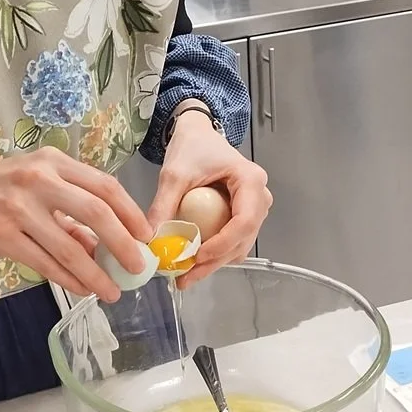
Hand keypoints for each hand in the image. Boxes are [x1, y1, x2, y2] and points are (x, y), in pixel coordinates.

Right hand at [0, 148, 152, 301]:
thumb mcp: (30, 183)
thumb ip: (65, 209)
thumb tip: (100, 243)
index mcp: (51, 162)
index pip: (104, 185)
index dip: (130, 212)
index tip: (146, 235)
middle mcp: (38, 180)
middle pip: (96, 212)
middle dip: (123, 244)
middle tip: (138, 267)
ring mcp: (19, 208)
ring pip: (71, 247)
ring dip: (96, 274)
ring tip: (112, 291)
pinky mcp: (1, 235)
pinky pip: (45, 264)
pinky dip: (69, 280)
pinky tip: (81, 289)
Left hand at [147, 111, 271, 286]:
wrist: (197, 134)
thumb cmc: (191, 147)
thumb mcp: (174, 174)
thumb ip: (164, 205)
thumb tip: (151, 240)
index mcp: (251, 181)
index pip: (245, 221)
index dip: (223, 244)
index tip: (197, 257)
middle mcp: (259, 196)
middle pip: (243, 238)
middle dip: (215, 261)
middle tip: (185, 277)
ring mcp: (253, 208)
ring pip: (239, 245)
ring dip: (214, 262)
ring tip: (184, 275)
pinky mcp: (242, 215)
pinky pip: (233, 240)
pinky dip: (214, 254)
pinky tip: (191, 263)